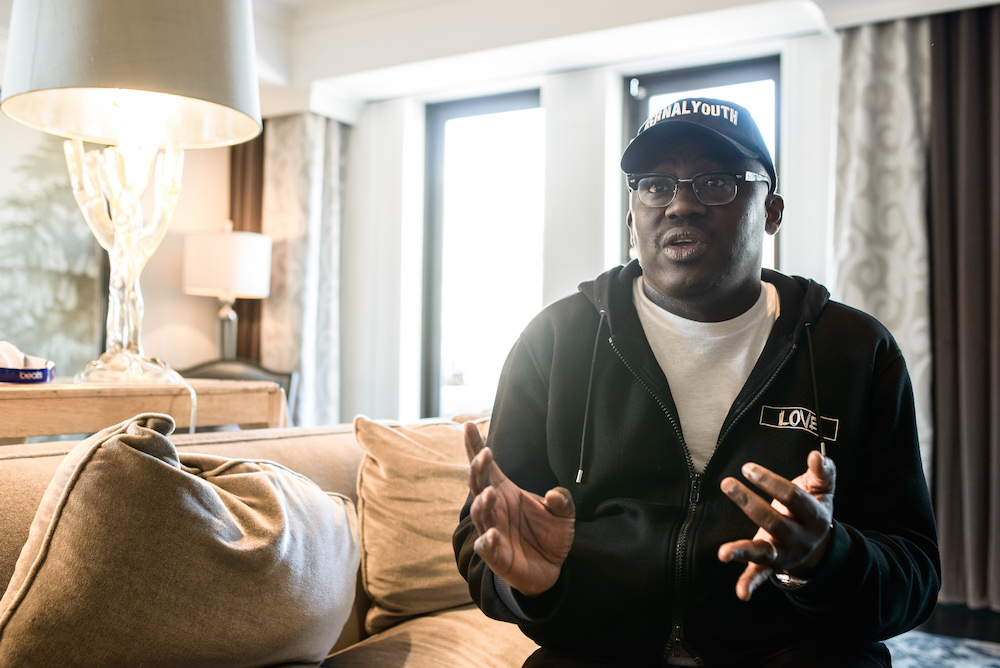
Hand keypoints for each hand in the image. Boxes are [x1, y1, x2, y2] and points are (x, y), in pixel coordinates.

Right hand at [464, 422, 574, 596]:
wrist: (551, 569)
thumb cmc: (550, 535)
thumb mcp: (564, 515)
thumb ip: (562, 501)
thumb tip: (555, 493)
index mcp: (506, 492)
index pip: (487, 468)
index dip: (475, 447)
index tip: (468, 426)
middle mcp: (495, 509)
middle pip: (478, 485)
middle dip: (478, 469)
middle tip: (485, 454)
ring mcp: (493, 532)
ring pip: (480, 514)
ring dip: (483, 503)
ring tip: (491, 492)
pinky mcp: (497, 557)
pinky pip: (487, 548)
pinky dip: (488, 542)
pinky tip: (493, 534)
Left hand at [717, 451, 835, 600]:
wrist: (818, 544)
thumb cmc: (812, 508)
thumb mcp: (822, 491)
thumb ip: (824, 473)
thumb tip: (817, 455)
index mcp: (815, 517)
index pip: (793, 498)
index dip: (770, 482)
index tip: (748, 468)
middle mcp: (800, 538)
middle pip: (773, 522)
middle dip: (749, 503)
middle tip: (727, 483)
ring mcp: (785, 554)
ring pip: (764, 553)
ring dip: (742, 551)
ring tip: (723, 553)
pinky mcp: (771, 565)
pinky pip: (760, 575)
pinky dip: (750, 584)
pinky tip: (741, 594)